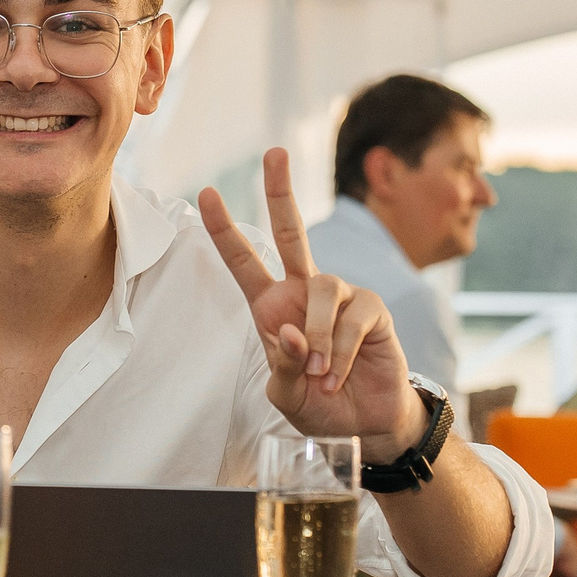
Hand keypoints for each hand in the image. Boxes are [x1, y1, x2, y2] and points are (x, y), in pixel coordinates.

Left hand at [199, 148, 425, 456]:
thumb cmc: (319, 403)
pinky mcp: (372, 310)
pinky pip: (353, 318)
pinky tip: (337, 374)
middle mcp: (304, 291)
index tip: (204, 193)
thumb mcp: (285, 395)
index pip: (244, 261)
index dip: (224, 229)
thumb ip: (279, 366)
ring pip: (323, 287)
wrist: (365, 422)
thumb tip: (288, 333)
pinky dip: (341, 351)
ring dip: (317, 336)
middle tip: (273, 153)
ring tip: (318, 373)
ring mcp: (341, 296)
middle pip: (290, 232)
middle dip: (281, 192)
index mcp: (272, 305)